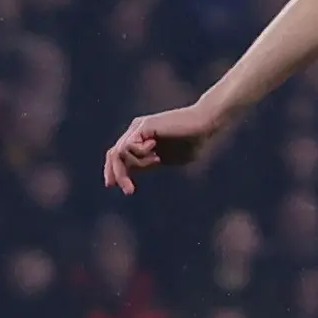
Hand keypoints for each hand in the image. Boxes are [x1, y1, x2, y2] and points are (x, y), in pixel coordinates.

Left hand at [102, 103, 223, 192]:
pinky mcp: (144, 125)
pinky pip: (129, 146)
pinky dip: (141, 153)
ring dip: (138, 163)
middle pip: (113, 155)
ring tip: (156, 159)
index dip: (114, 172)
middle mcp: (136, 131)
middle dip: (118, 175)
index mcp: (140, 139)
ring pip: (120, 153)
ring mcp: (138, 127)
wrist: (204, 126)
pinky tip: (155, 146)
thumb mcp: (166, 158)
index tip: (120, 189)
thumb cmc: (192, 142)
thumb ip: (149, 163)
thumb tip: (133, 171)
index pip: (118, 156)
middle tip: (129, 191)